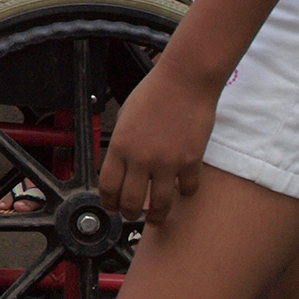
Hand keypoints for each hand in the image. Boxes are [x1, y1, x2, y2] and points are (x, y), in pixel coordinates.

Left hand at [97, 57, 219, 223]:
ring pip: (159, 206)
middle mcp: (141, 158)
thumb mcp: (125, 116)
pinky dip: (184, 193)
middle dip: (128, 214)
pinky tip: (182, 190)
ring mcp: (167, 162)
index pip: (108, 186)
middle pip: (130, 202)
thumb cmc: (154, 92)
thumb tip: (120, 166)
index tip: (111, 206)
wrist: (185, 80)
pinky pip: (187, 190)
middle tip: (131, 215)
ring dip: (156, 216)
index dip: (108, 202)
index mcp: (120, 146)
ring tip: (155, 217)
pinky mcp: (191, 161)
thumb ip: (122, 144)